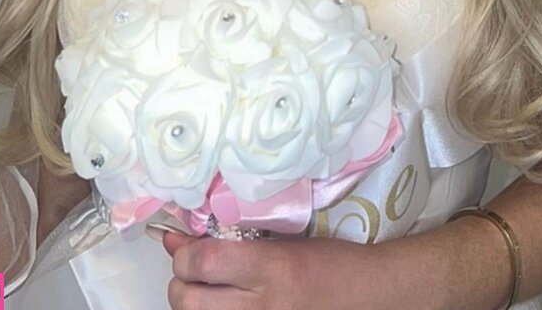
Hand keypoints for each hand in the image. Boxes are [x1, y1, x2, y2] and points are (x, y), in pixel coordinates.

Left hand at [161, 229, 387, 309]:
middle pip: (190, 302)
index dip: (183, 254)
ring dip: (191, 307)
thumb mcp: (282, 242)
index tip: (186, 248)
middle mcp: (262, 307)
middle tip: (190, 276)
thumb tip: (174, 238)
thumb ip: (230, 241)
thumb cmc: (328, 262)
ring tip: (204, 296)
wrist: (367, 298)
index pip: (205, 262)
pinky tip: (223, 309)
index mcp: (271, 269)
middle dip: (179, 285)